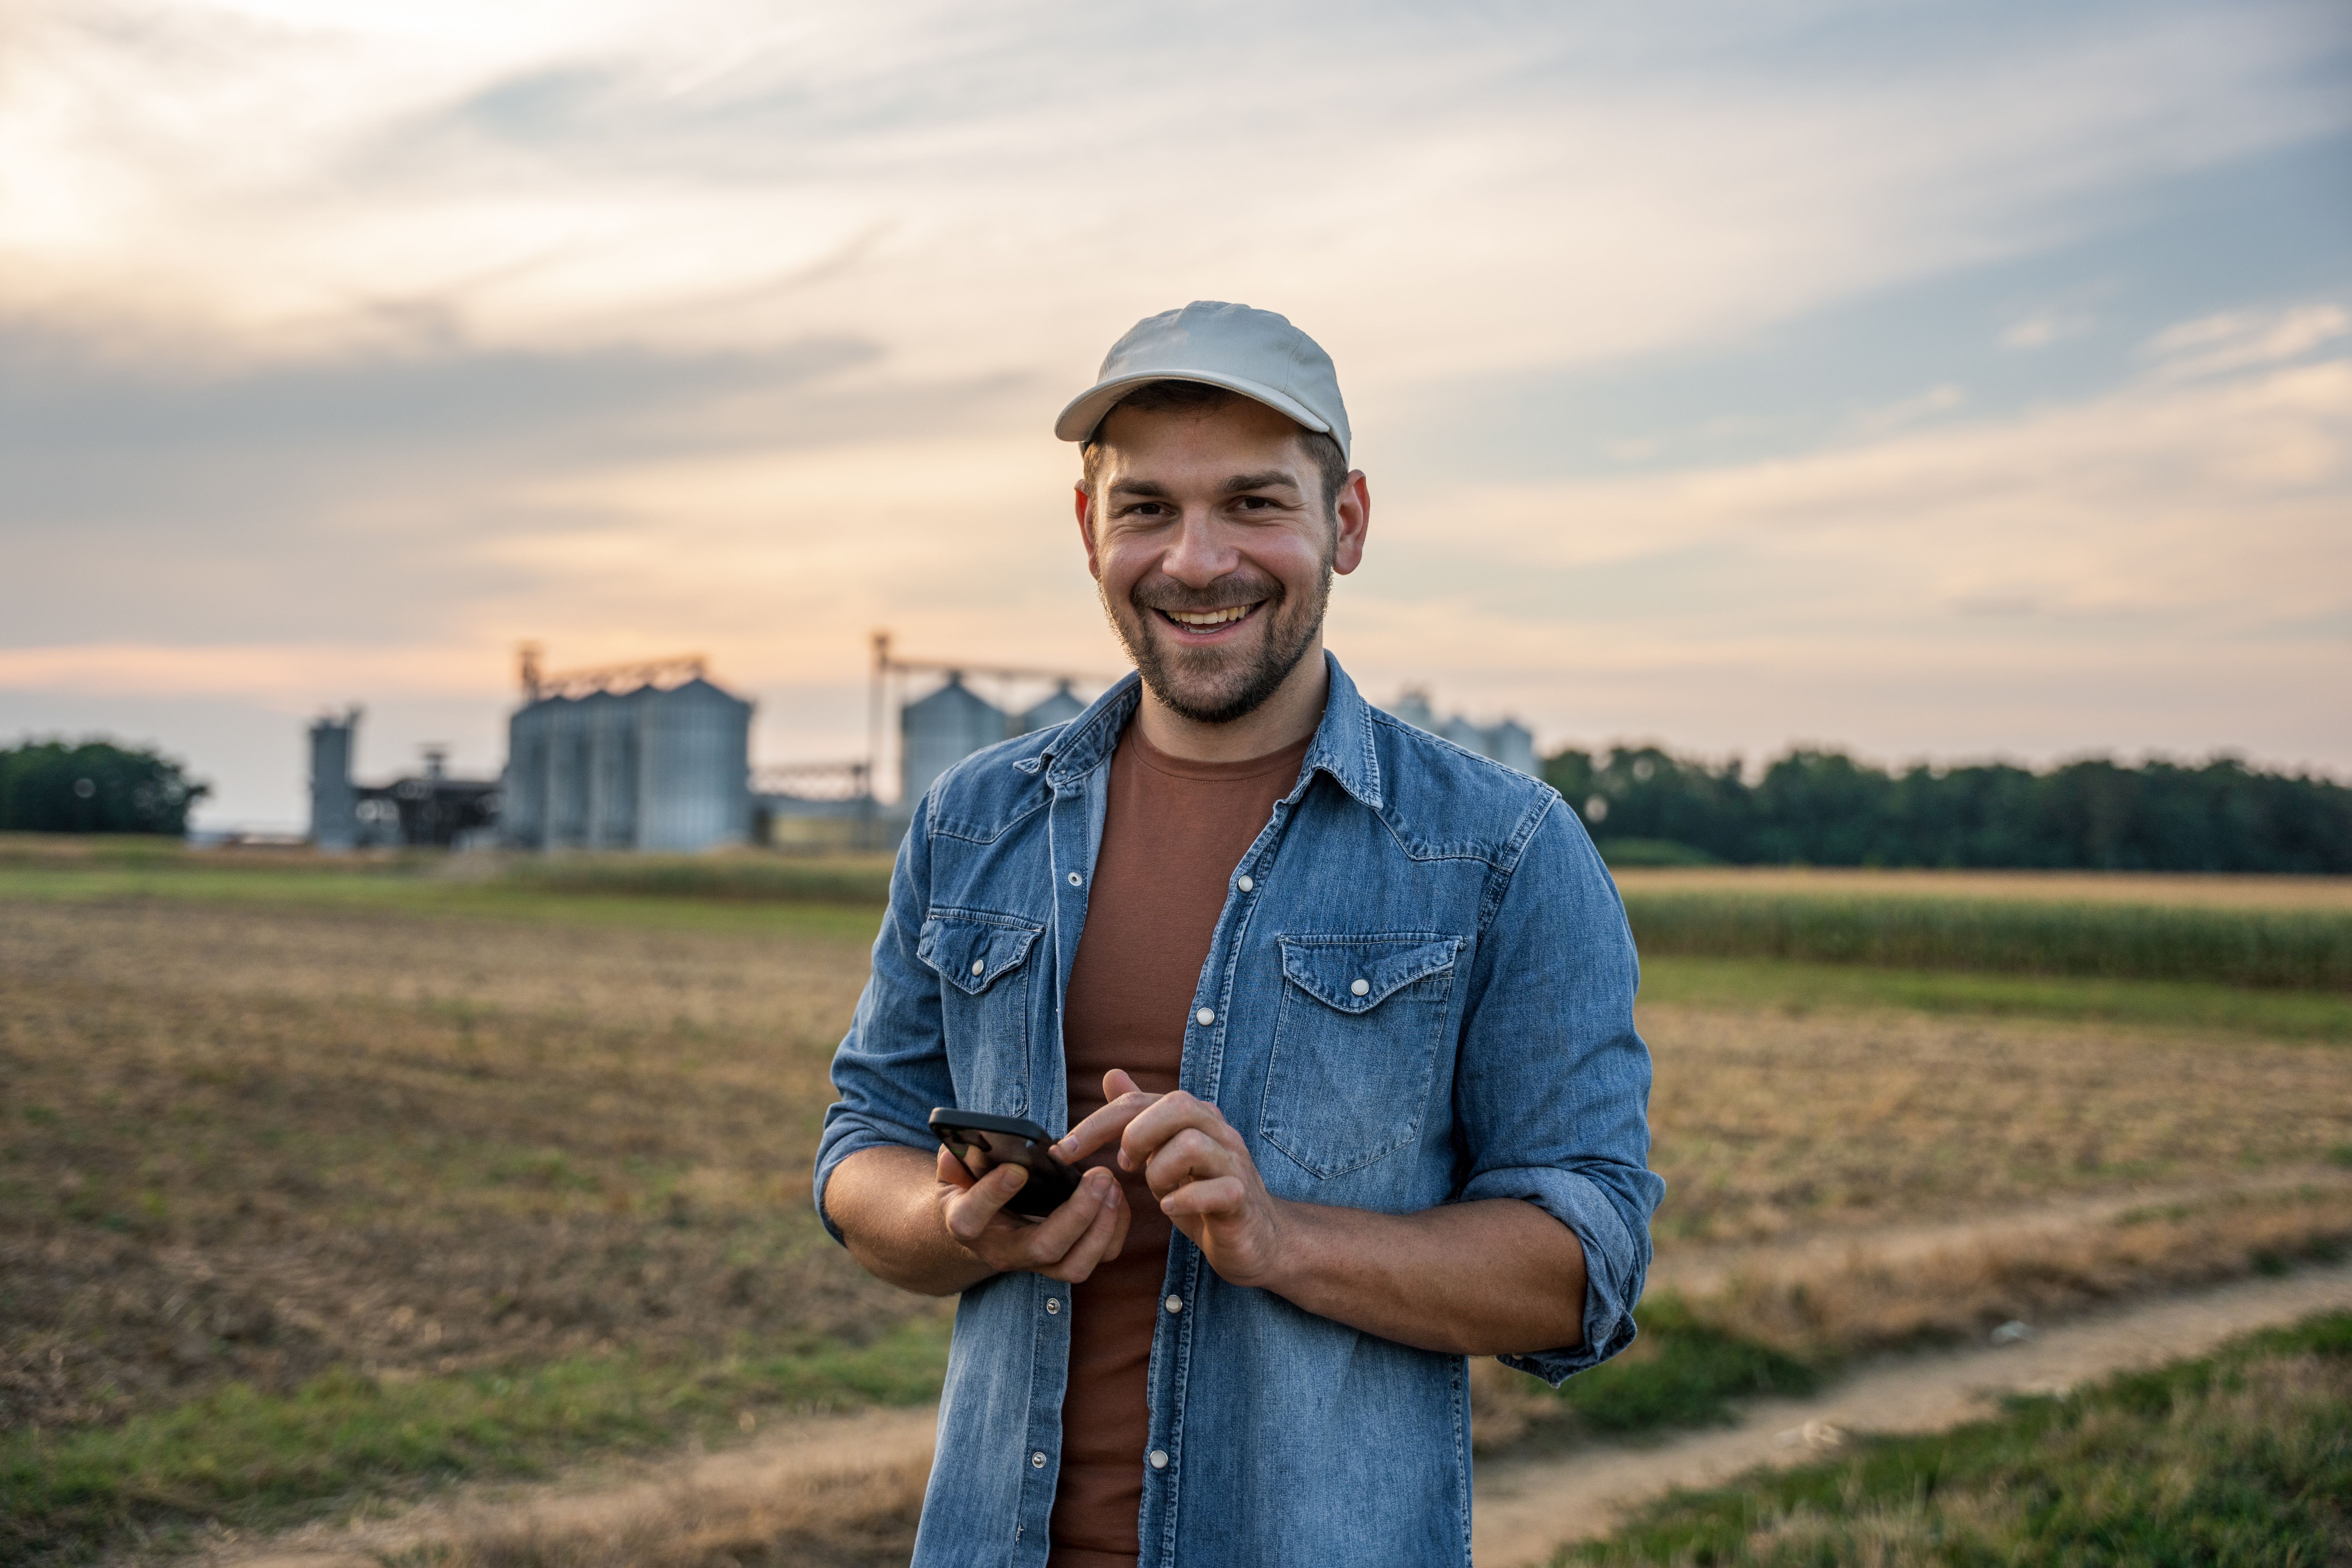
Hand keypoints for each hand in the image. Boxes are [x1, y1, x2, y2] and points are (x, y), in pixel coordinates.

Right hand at [932, 1145, 1129, 1283]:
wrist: (983, 1228)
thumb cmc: (970, 1189)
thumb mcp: (954, 1173)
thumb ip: (953, 1160)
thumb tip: (957, 1150)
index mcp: (968, 1224)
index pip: (972, 1219)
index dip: (992, 1195)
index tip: (1017, 1169)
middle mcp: (1004, 1252)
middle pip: (1043, 1248)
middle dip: (1077, 1214)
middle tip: (1099, 1175)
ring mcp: (1037, 1263)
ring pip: (1076, 1265)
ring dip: (1102, 1226)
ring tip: (1112, 1185)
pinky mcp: (1065, 1262)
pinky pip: (1099, 1258)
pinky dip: (1115, 1228)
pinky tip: (1117, 1196)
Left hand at [1057, 1069, 1288, 1289]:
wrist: (1257, 1239)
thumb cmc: (1206, 1194)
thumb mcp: (1165, 1153)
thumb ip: (1141, 1115)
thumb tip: (1112, 1074)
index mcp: (1195, 1117)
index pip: (1140, 1101)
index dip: (1096, 1122)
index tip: (1065, 1151)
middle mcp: (1219, 1131)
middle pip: (1176, 1105)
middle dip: (1135, 1135)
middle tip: (1125, 1166)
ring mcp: (1234, 1163)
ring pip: (1192, 1144)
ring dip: (1159, 1171)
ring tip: (1157, 1191)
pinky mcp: (1242, 1198)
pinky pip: (1217, 1190)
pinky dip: (1185, 1199)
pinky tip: (1171, 1208)